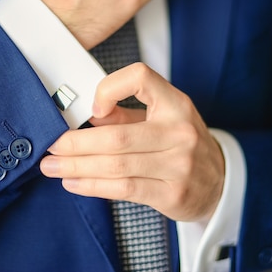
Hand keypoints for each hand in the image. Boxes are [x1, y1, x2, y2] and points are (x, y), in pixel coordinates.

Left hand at [39, 63, 224, 221]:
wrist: (220, 181)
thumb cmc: (182, 143)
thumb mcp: (162, 118)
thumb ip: (125, 114)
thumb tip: (83, 118)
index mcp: (175, 103)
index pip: (140, 78)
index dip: (108, 89)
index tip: (92, 109)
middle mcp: (179, 132)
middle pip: (115, 136)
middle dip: (75, 143)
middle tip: (50, 146)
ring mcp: (179, 165)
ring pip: (115, 165)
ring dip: (77, 167)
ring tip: (52, 167)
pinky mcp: (172, 194)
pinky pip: (123, 189)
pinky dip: (92, 186)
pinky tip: (73, 183)